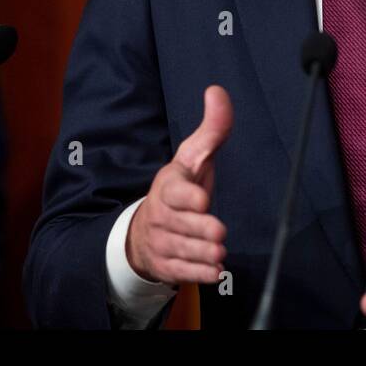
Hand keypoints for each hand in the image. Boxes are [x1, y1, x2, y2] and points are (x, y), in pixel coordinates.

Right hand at [124, 85, 232, 285]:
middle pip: (180, 224)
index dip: (187, 196)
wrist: (146, 228)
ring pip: (182, 250)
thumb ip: (211, 129)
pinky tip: (214, 273)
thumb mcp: (193, 157)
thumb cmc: (180, 188)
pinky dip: (198, 274)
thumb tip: (217, 91)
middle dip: (199, 230)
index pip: (173, 191)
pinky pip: (181, 272)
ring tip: (219, 253)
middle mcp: (162, 214)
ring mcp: (162, 241)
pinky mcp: (166, 264)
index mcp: (168, 185)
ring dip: (201, 253)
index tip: (202, 200)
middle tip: (218, 234)